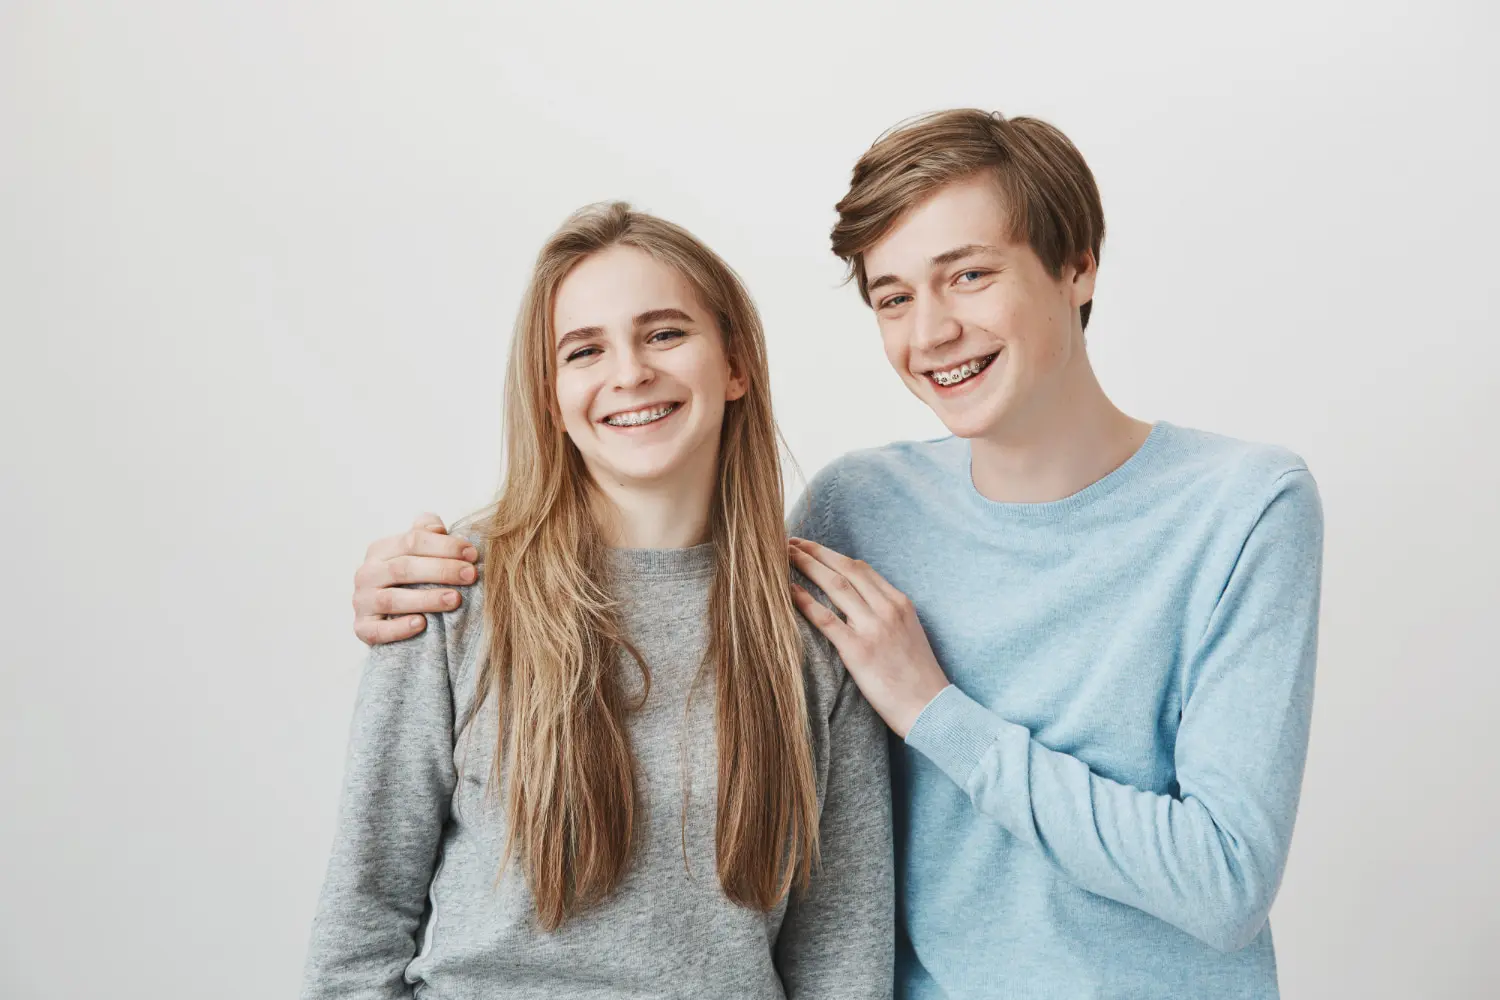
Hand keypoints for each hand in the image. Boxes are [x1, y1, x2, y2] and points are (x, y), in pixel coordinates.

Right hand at [352, 513, 478, 644]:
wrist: (388, 615)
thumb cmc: (411, 578)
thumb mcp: (417, 552)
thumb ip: (426, 535)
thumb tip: (438, 528)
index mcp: (380, 549)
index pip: (413, 540)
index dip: (445, 546)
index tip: (473, 554)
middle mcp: (367, 573)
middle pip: (404, 568)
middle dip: (442, 570)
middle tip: (470, 575)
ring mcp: (362, 601)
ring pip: (393, 599)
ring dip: (426, 599)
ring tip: (455, 599)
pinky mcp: (362, 628)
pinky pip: (378, 630)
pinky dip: (399, 628)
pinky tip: (421, 623)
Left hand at [787, 538, 949, 737]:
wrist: (932, 708)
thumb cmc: (918, 678)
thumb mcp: (910, 634)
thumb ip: (888, 615)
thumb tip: (861, 604)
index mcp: (900, 603)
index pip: (862, 569)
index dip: (833, 555)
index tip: (813, 547)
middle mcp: (887, 609)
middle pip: (845, 569)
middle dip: (815, 552)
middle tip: (790, 542)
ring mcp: (873, 628)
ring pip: (834, 586)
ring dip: (806, 566)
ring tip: (783, 556)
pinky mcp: (859, 651)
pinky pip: (825, 619)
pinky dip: (804, 600)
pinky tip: (787, 590)